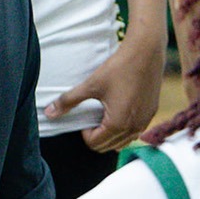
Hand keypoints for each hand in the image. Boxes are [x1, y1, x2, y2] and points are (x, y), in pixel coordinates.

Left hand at [45, 35, 161, 153]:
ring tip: (106, 113)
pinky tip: (120, 108)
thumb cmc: (119, 68)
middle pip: (107, 147)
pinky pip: (135, 132)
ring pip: (122, 142)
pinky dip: (125, 128)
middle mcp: (133, 128)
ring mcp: (144, 122)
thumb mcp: (91, 85)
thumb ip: (68, 101)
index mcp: (117, 124)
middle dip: (97, 135)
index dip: (85, 131)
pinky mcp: (151, 114)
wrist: (145, 52)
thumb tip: (48, 113)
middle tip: (94, 115)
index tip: (86, 114)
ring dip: (111, 134)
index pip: (94, 144)